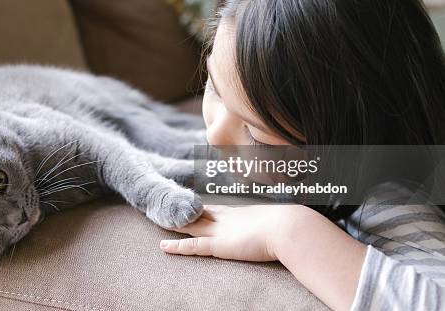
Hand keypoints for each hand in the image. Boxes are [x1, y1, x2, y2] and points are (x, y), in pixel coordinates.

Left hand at [159, 204, 298, 261]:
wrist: (291, 229)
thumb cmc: (292, 226)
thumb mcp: (281, 220)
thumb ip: (277, 220)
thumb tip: (289, 220)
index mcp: (240, 213)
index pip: (215, 209)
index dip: (201, 207)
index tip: (191, 204)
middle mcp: (227, 219)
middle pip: (199, 214)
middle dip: (183, 211)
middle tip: (168, 207)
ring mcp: (221, 231)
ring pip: (190, 227)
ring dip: (174, 224)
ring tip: (158, 221)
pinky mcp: (218, 245)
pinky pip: (193, 246)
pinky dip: (177, 247)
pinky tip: (163, 247)